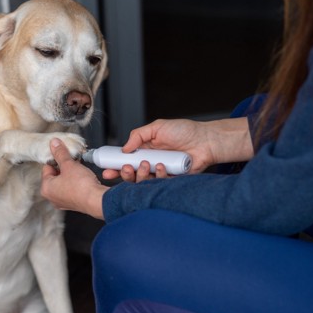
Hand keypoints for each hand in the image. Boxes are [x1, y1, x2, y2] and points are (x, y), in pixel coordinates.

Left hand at [41, 139, 107, 219]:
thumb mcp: (69, 164)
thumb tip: (54, 143)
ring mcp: (63, 202)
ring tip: (79, 169)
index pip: (47, 168)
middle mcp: (52, 197)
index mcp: (46, 188)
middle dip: (64, 167)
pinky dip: (76, 183)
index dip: (56, 159)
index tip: (63, 154)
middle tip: (72, 161)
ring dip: (71, 174)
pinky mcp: (74, 204)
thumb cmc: (81, 186)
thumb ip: (60, 153)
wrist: (97, 200)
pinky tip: (83, 179)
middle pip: (55, 176)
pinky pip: (72, 189)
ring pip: (64, 183)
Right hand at [102, 117, 252, 181]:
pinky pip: (160, 185)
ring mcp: (161, 173)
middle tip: (125, 169)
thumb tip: (124, 148)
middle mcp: (152, 163)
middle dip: (124, 174)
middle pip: (132, 175)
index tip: (106, 170)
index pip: (126, 161)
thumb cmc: (185, 131)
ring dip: (141, 175)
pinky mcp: (172, 181)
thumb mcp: (157, 127)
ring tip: (147, 165)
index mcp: (145, 151)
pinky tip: (162, 167)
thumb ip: (138, 135)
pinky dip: (159, 177)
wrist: (206, 140)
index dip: (115, 167)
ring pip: (144, 182)